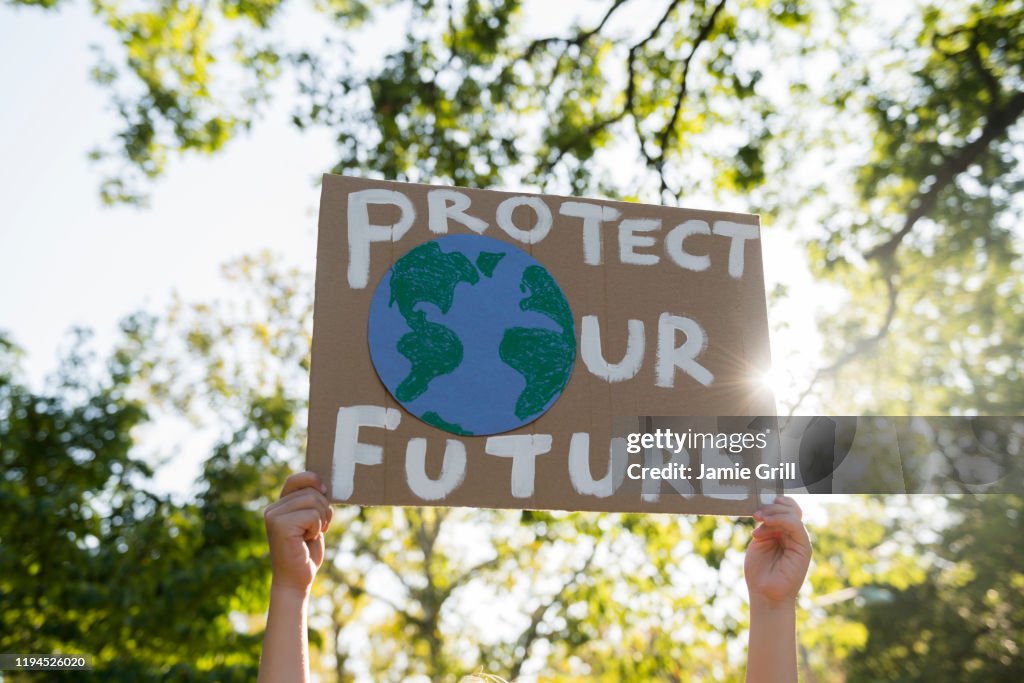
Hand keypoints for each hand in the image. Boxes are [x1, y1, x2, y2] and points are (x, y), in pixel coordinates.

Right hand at [263, 471, 333, 594]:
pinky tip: (307, 540)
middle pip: (310, 490)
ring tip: (311, 534)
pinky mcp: (280, 525)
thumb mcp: (311, 521)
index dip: (313, 480)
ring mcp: (274, 516)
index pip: (296, 479)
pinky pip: (312, 515)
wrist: (296, 580)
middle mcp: (273, 509)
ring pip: (313, 501)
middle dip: (323, 508)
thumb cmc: (306, 552)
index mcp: (279, 506)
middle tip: (318, 528)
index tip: (325, 491)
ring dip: (321, 519)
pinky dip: (317, 528)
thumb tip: (323, 483)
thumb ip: (312, 502)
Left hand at [744, 496, 810, 606]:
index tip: (757, 503)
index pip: (787, 508)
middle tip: (755, 514)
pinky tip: (764, 525)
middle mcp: (794, 535)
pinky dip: (779, 520)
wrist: (764, 594)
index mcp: (784, 532)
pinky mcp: (804, 548)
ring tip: (757, 518)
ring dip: (773, 512)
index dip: (775, 501)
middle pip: (791, 508)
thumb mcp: (759, 542)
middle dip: (771, 506)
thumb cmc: (759, 571)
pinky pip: (795, 526)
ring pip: (793, 514)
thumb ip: (765, 526)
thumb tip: (765, 510)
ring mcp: (800, 541)